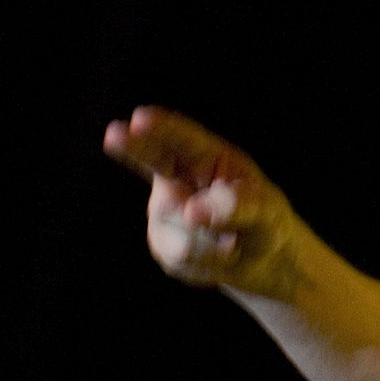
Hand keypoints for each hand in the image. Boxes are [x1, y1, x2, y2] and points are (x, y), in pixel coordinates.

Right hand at [104, 106, 295, 294]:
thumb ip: (237, 206)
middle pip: (152, 161)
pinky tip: (219, 256)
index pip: (183, 140)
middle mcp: (178, 179)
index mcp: (207, 158)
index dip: (161, 128)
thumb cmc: (265, 222)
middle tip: (114, 133)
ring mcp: (164, 212)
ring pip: (179, 225)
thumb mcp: (266, 212)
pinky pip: (181, 256)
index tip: (141, 118)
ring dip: (214, 241)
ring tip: (232, 240)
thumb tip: (191, 211)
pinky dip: (209, 262)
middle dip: (133, 147)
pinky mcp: (162, 244)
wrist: (261, 259)